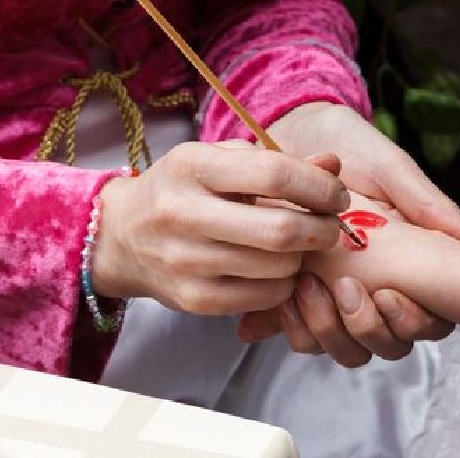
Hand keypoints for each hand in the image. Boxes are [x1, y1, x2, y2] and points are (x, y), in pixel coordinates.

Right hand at [92, 141, 348, 314]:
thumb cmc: (183, 190)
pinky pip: (265, 296)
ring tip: (298, 244)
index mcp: (192, 167)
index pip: (274, 174)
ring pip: (279, 267)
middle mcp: (183, 213)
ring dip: (303, 257)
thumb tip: (333, 165)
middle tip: (331, 226)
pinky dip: (285, 283)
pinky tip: (277, 268)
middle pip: (282, 230)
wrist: (123, 237)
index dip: (319, 186)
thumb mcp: (219, 160)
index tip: (336, 194)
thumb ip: (276, 160)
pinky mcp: (194, 299)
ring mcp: (186, 262)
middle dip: (322, 229)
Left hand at [240, 103, 459, 364]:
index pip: (429, 320)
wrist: (292, 129)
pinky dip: (289, 326)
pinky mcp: (296, 293)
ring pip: (344, 347)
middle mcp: (376, 286)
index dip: (411, 321)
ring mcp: (336, 294)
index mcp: (409, 263)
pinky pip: (299, 336)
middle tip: (344, 287)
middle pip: (387, 344)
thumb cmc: (349, 145)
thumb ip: (427, 205)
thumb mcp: (389, 169)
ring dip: (326, 329)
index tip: (386, 294)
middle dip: (366, 328)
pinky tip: (281, 296)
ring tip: (306, 285)